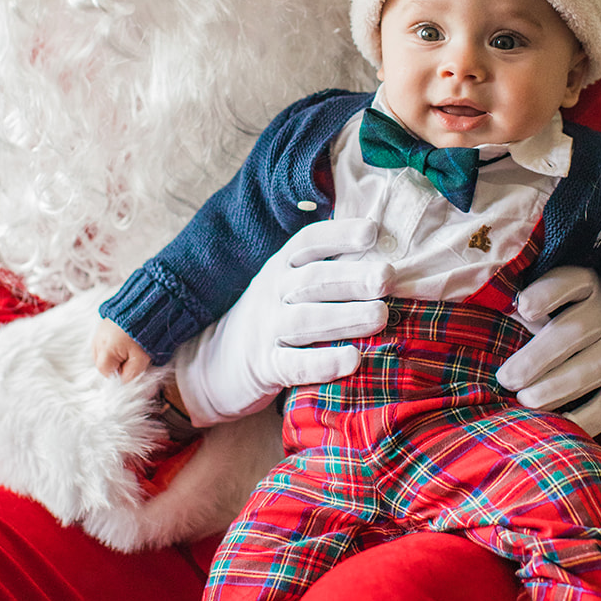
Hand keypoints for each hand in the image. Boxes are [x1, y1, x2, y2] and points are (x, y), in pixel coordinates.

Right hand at [93, 317, 151, 380]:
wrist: (149, 305)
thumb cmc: (145, 332)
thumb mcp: (141, 359)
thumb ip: (131, 374)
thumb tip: (124, 382)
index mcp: (106, 350)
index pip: (105, 372)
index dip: (118, 374)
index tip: (131, 369)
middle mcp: (98, 339)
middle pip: (101, 362)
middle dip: (115, 364)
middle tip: (131, 359)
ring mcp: (99, 330)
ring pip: (101, 352)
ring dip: (113, 354)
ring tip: (129, 348)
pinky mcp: (104, 323)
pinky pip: (103, 340)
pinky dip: (112, 343)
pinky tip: (124, 340)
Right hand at [173, 217, 390, 425]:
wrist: (213, 364)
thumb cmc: (271, 317)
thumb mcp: (287, 284)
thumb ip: (327, 267)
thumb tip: (384, 250)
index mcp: (281, 267)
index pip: (308, 242)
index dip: (339, 235)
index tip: (371, 232)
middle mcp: (272, 293)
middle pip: (313, 280)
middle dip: (351, 277)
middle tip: (387, 276)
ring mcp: (266, 331)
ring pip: (306, 320)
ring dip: (345, 316)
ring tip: (380, 316)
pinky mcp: (265, 368)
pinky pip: (294, 365)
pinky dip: (322, 363)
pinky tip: (352, 360)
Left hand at [497, 267, 600, 436]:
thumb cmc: (591, 327)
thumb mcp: (569, 309)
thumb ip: (537, 314)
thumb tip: (499, 319)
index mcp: (592, 287)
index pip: (570, 282)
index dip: (546, 293)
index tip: (522, 306)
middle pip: (573, 332)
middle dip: (535, 358)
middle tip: (507, 379)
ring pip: (590, 370)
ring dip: (554, 389)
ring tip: (526, 401)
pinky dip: (583, 419)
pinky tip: (559, 426)